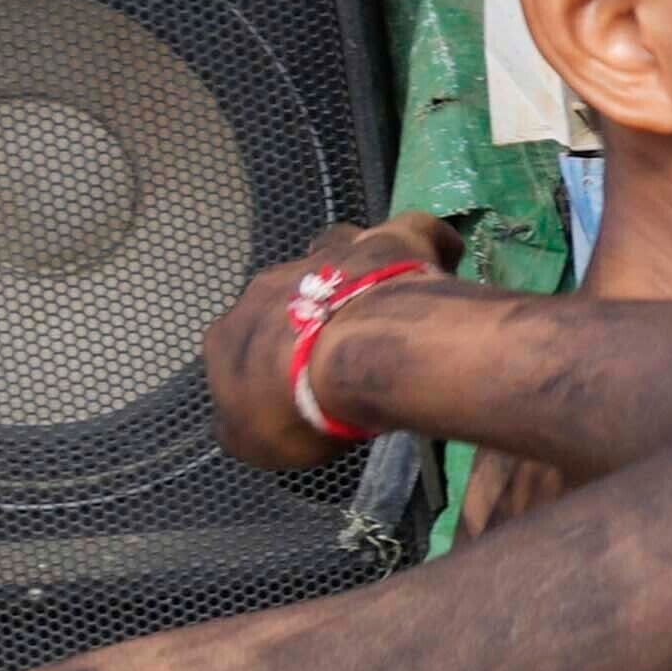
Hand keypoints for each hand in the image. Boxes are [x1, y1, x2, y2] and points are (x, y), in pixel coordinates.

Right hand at [207, 213, 458, 477]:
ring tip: (381, 305)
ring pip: (337, 250)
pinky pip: (412, 229)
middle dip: (308, 317)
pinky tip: (438, 260)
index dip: (266, 366)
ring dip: (353, 272)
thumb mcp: (251, 441)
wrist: (357, 359)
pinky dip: (423, 242)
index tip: (296, 389)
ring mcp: (330, 255)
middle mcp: (271, 284)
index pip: (237, 345)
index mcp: (233, 331)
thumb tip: (239, 420)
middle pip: (285, 295)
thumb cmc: (298, 407)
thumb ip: (242, 424)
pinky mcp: (388, 241)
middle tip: (343, 352)